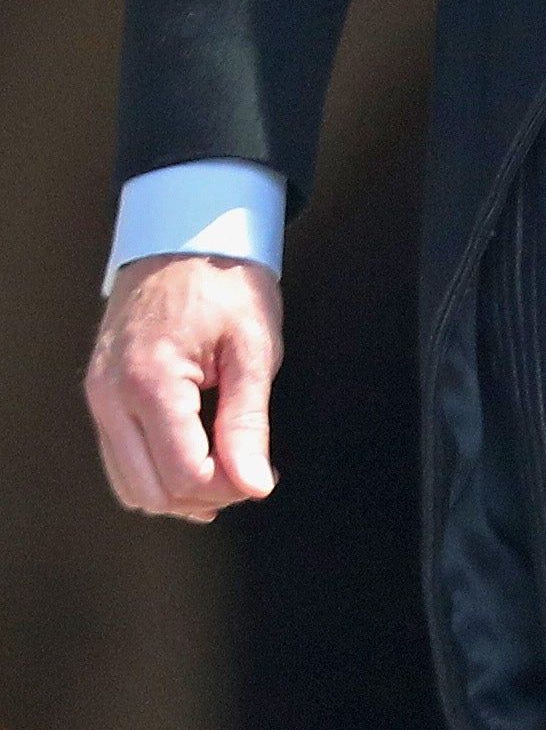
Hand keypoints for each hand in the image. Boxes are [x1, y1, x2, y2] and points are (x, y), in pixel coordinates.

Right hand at [87, 253, 283, 520]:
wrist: (184, 233)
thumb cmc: (224, 279)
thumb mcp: (253, 345)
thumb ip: (249, 421)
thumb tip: (254, 485)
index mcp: (150, 382)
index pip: (182, 475)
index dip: (229, 487)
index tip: (264, 473)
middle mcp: (110, 397)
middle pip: (150, 491)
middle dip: (204, 495)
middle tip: (249, 473)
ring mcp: (98, 398)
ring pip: (129, 485)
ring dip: (178, 490)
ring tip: (228, 466)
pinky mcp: (99, 395)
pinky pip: (121, 458)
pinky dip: (156, 470)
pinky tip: (197, 455)